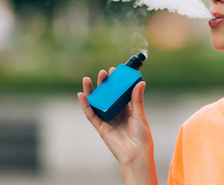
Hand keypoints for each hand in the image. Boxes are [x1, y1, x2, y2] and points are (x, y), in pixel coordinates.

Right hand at [78, 68, 157, 183]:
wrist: (136, 153)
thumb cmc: (142, 136)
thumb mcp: (139, 114)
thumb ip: (137, 99)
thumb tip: (140, 82)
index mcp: (127, 109)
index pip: (119, 92)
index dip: (116, 82)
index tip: (115, 70)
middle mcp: (116, 113)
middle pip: (107, 96)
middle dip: (104, 84)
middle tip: (103, 73)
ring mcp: (107, 119)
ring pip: (96, 103)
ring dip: (91, 92)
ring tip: (87, 79)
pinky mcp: (100, 127)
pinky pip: (91, 114)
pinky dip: (85, 105)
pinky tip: (81, 95)